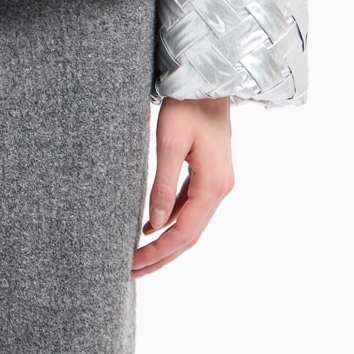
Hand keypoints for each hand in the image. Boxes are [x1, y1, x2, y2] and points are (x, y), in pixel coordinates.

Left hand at [131, 96, 233, 276]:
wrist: (206, 82)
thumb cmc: (186, 106)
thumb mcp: (169, 143)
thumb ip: (163, 185)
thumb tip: (154, 224)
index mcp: (213, 185)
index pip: (184, 232)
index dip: (160, 252)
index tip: (134, 264)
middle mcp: (221, 189)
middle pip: (190, 235)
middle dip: (162, 256)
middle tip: (133, 270)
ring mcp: (218, 183)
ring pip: (191, 223)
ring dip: (167, 241)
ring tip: (140, 256)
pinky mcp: (210, 175)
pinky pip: (191, 206)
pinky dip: (172, 220)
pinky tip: (152, 226)